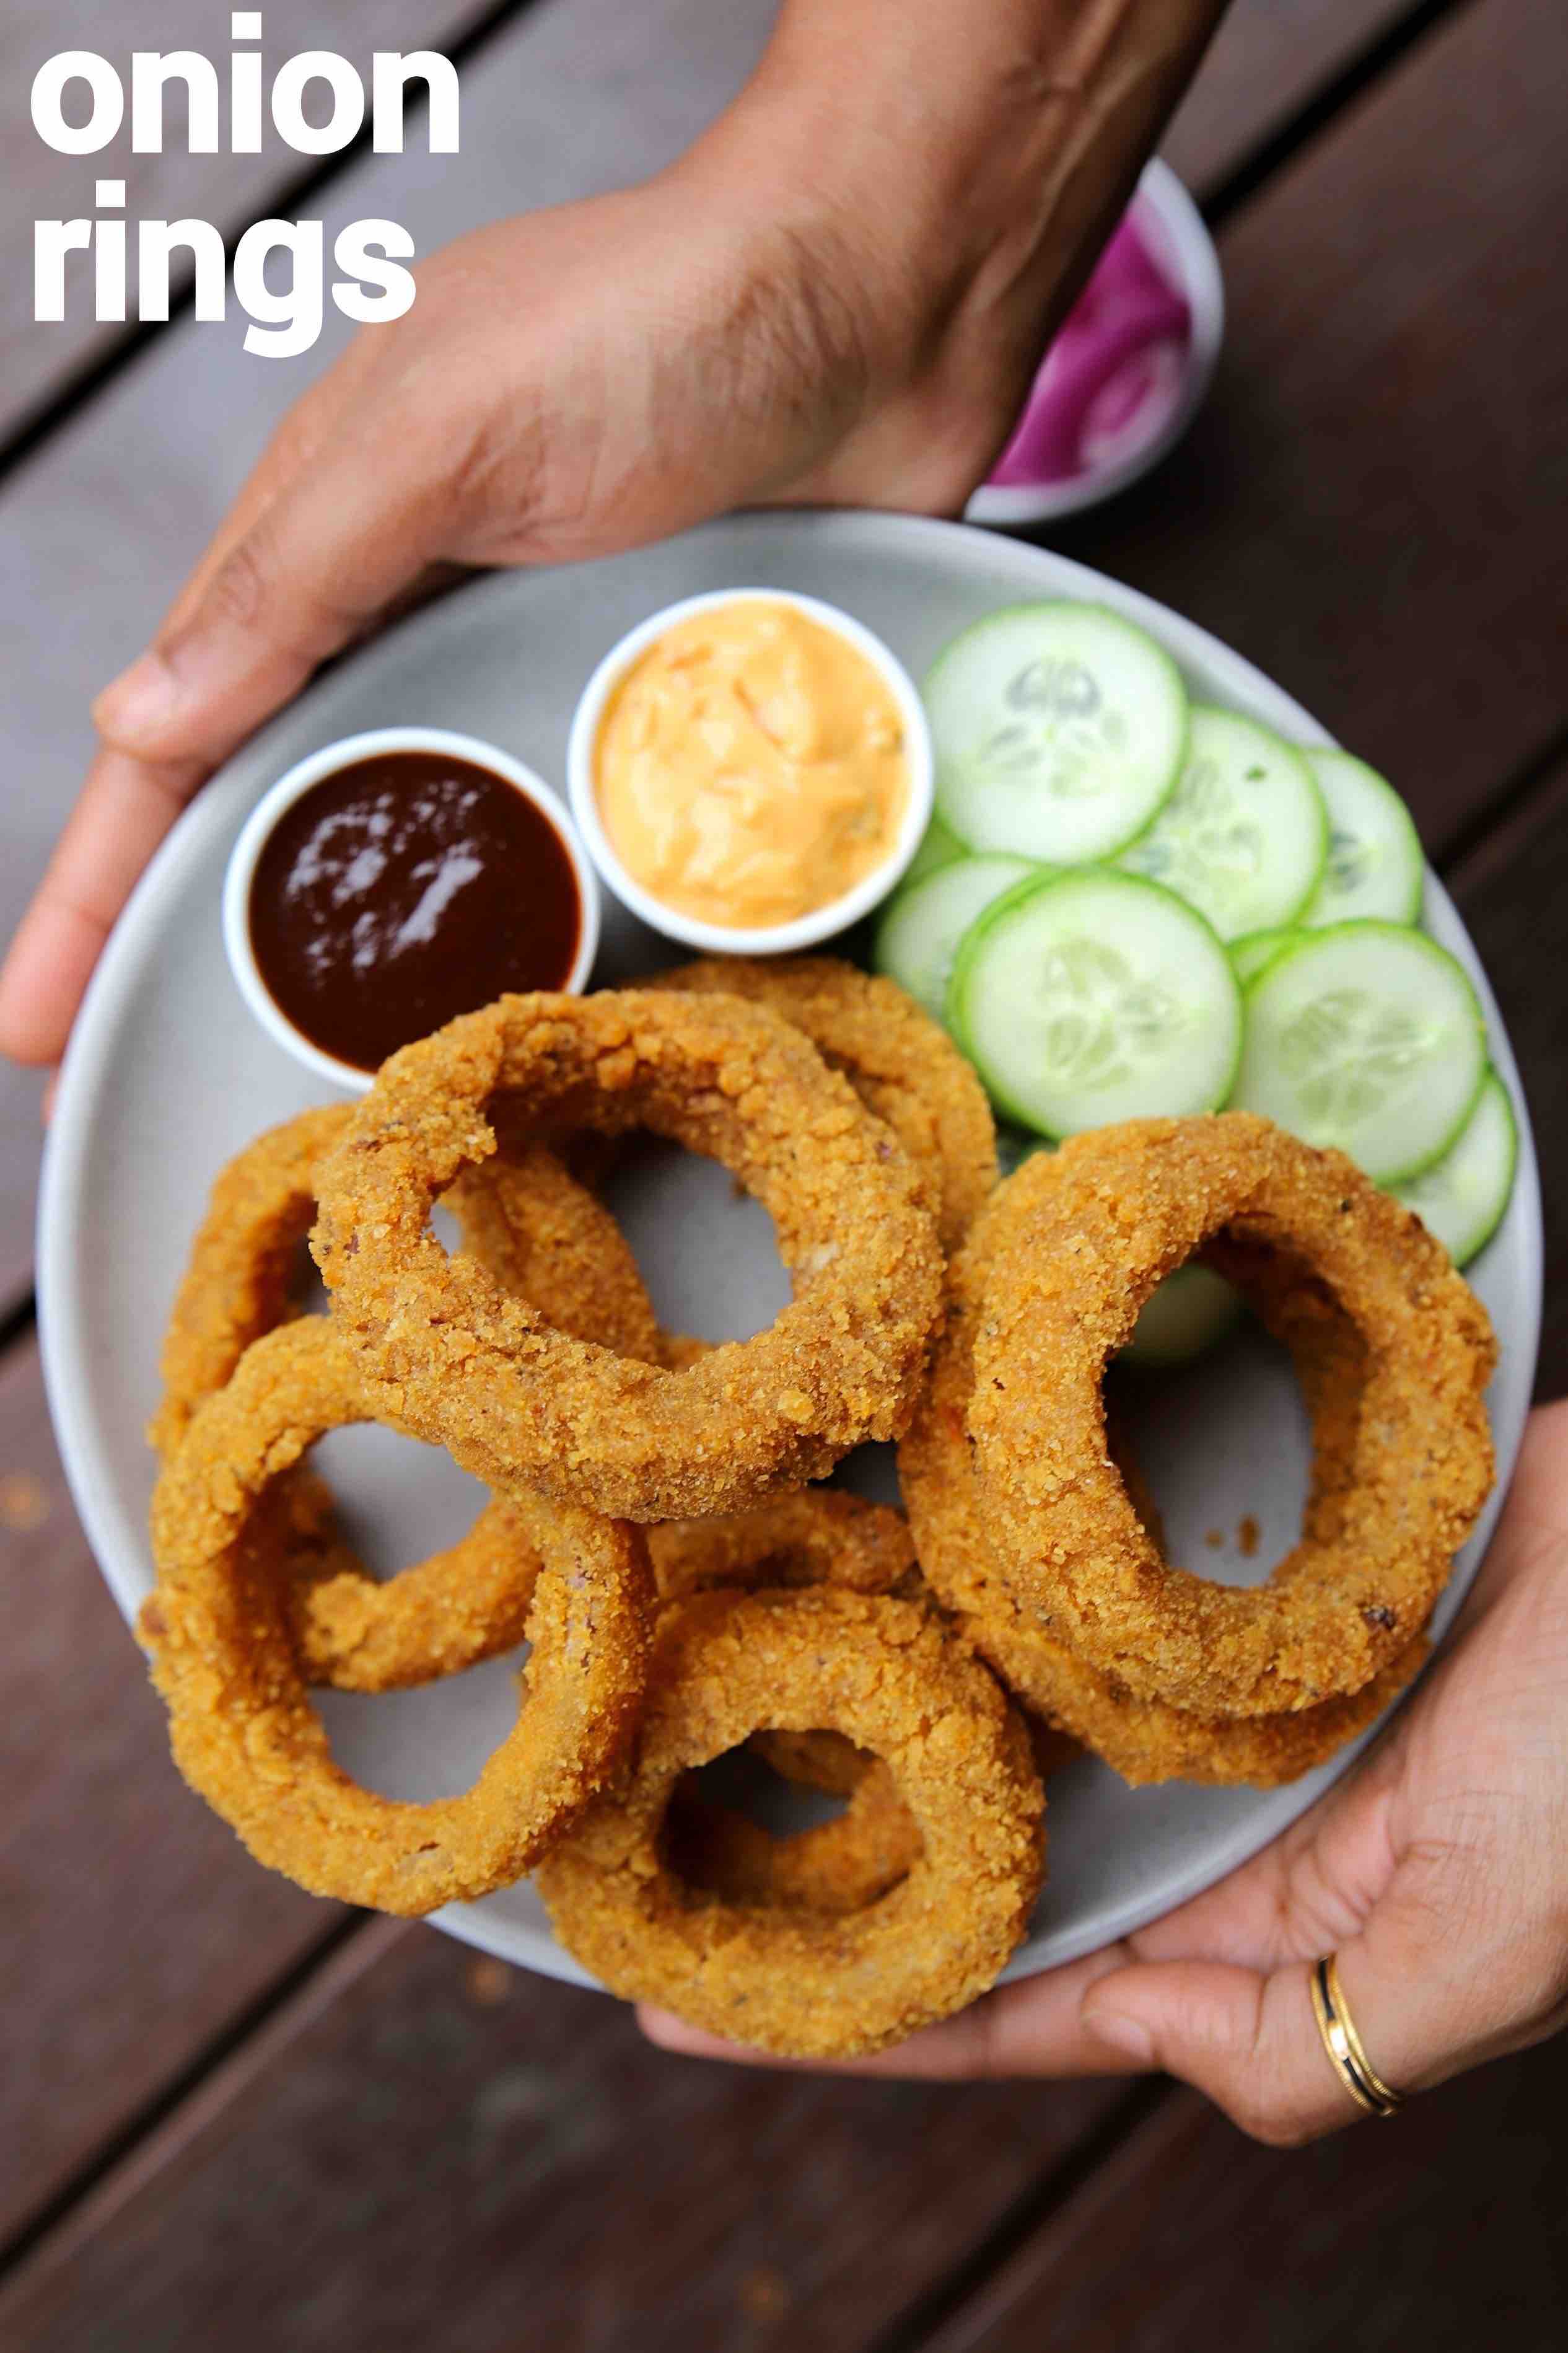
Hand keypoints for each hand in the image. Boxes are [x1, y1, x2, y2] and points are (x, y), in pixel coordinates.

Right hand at [0, 0, 1232, 1074]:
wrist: (882, 296)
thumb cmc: (661, 318)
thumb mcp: (446, 424)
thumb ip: (298, 573)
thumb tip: (138, 722)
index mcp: (328, 538)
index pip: (176, 739)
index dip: (99, 883)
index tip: (34, 1017)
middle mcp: (418, 619)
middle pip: (279, 812)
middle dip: (204, 950)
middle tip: (163, 1090)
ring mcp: (539, 671)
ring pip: (421, 842)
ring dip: (362, 958)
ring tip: (318, 1094)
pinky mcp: (656, 713)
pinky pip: (573, 839)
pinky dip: (534, 919)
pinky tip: (516, 1014)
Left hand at [642, 1398, 1567, 2143]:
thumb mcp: (1482, 1948)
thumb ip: (1309, 2035)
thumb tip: (1133, 2036)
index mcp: (1268, 1933)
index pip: (1019, 1997)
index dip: (854, 2016)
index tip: (679, 2009)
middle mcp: (1222, 1822)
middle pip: (989, 1867)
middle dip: (837, 1871)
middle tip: (656, 1848)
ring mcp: (1216, 1698)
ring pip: (1015, 1730)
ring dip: (890, 1726)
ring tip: (723, 1710)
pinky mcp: (1226, 1580)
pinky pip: (1070, 1601)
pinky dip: (978, 1596)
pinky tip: (873, 1572)